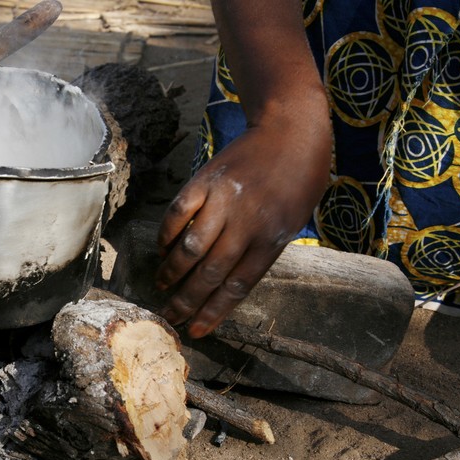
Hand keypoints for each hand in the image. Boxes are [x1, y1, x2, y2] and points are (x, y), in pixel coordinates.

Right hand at [155, 115, 329, 337]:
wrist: (291, 129)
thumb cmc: (299, 179)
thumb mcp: (293, 221)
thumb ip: (263, 250)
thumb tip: (229, 281)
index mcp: (272, 239)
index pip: (237, 286)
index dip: (213, 312)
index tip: (196, 330)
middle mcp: (246, 223)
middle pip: (210, 273)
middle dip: (186, 300)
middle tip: (170, 316)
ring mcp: (223, 199)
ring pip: (190, 247)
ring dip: (171, 272)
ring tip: (161, 286)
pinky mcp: (205, 179)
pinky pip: (178, 213)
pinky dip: (166, 234)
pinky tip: (162, 249)